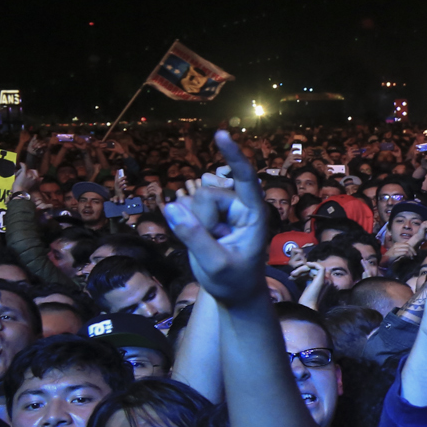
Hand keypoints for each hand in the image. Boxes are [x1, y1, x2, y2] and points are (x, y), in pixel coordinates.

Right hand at [163, 132, 269, 304]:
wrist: (233, 293)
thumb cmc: (234, 280)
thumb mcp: (216, 264)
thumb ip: (195, 237)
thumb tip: (172, 208)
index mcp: (254, 214)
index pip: (246, 180)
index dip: (234, 156)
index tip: (221, 134)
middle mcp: (240, 206)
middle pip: (207, 194)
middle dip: (202, 218)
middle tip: (215, 244)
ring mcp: (222, 209)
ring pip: (193, 200)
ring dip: (193, 223)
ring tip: (211, 243)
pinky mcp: (204, 215)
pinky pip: (183, 209)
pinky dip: (184, 224)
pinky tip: (199, 239)